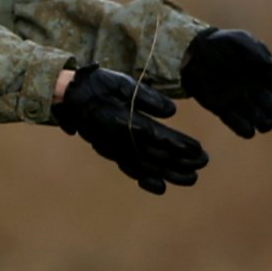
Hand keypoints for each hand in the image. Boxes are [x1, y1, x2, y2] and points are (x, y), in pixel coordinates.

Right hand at [51, 66, 209, 193]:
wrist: (68, 96)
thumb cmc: (98, 85)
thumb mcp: (122, 83)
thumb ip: (147, 98)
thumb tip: (171, 112)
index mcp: (122, 120)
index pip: (157, 137)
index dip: (179, 145)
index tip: (198, 151)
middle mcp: (118, 140)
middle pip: (154, 156)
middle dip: (180, 161)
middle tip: (203, 164)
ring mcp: (113, 149)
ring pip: (144, 167)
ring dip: (168, 174)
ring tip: (191, 179)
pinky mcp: (109, 152)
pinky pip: (129, 169)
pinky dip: (145, 179)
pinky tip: (160, 187)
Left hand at [181, 28, 271, 138]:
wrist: (194, 52)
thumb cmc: (219, 43)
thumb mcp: (238, 41)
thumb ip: (253, 50)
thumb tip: (269, 65)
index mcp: (264, 74)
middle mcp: (256, 90)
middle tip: (267, 103)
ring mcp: (241, 101)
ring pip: (262, 121)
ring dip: (263, 123)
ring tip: (260, 119)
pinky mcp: (224, 110)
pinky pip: (240, 126)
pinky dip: (245, 129)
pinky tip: (247, 128)